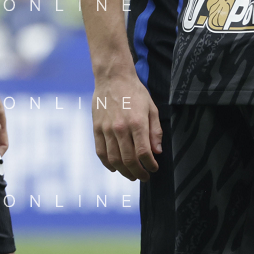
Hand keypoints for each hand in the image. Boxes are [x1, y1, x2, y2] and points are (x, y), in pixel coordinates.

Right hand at [92, 64, 161, 181]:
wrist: (113, 77)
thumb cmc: (135, 91)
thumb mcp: (152, 108)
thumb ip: (155, 131)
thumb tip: (157, 151)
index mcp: (137, 123)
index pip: (143, 153)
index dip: (150, 165)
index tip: (154, 169)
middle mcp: (121, 128)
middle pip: (129, 160)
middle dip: (138, 172)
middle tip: (144, 177)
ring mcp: (106, 129)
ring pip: (114, 159)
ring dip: (124, 172)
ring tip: (131, 175)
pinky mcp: (96, 128)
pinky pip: (101, 152)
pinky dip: (107, 164)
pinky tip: (115, 168)